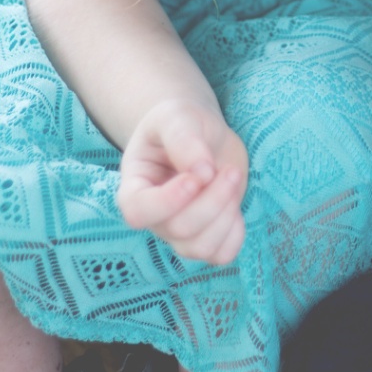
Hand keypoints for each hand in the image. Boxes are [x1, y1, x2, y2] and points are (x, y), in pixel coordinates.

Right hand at [116, 97, 248, 264]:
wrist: (202, 133)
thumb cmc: (182, 122)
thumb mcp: (177, 116)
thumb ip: (184, 138)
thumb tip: (203, 172)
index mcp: (135, 186)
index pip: (138, 212)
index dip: (167, 202)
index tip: (196, 177)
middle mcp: (155, 216)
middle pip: (179, 229)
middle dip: (211, 200)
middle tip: (229, 170)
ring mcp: (180, 231)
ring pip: (200, 248)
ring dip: (225, 215)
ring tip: (232, 180)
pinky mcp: (208, 235)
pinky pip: (221, 255)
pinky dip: (235, 233)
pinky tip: (235, 204)